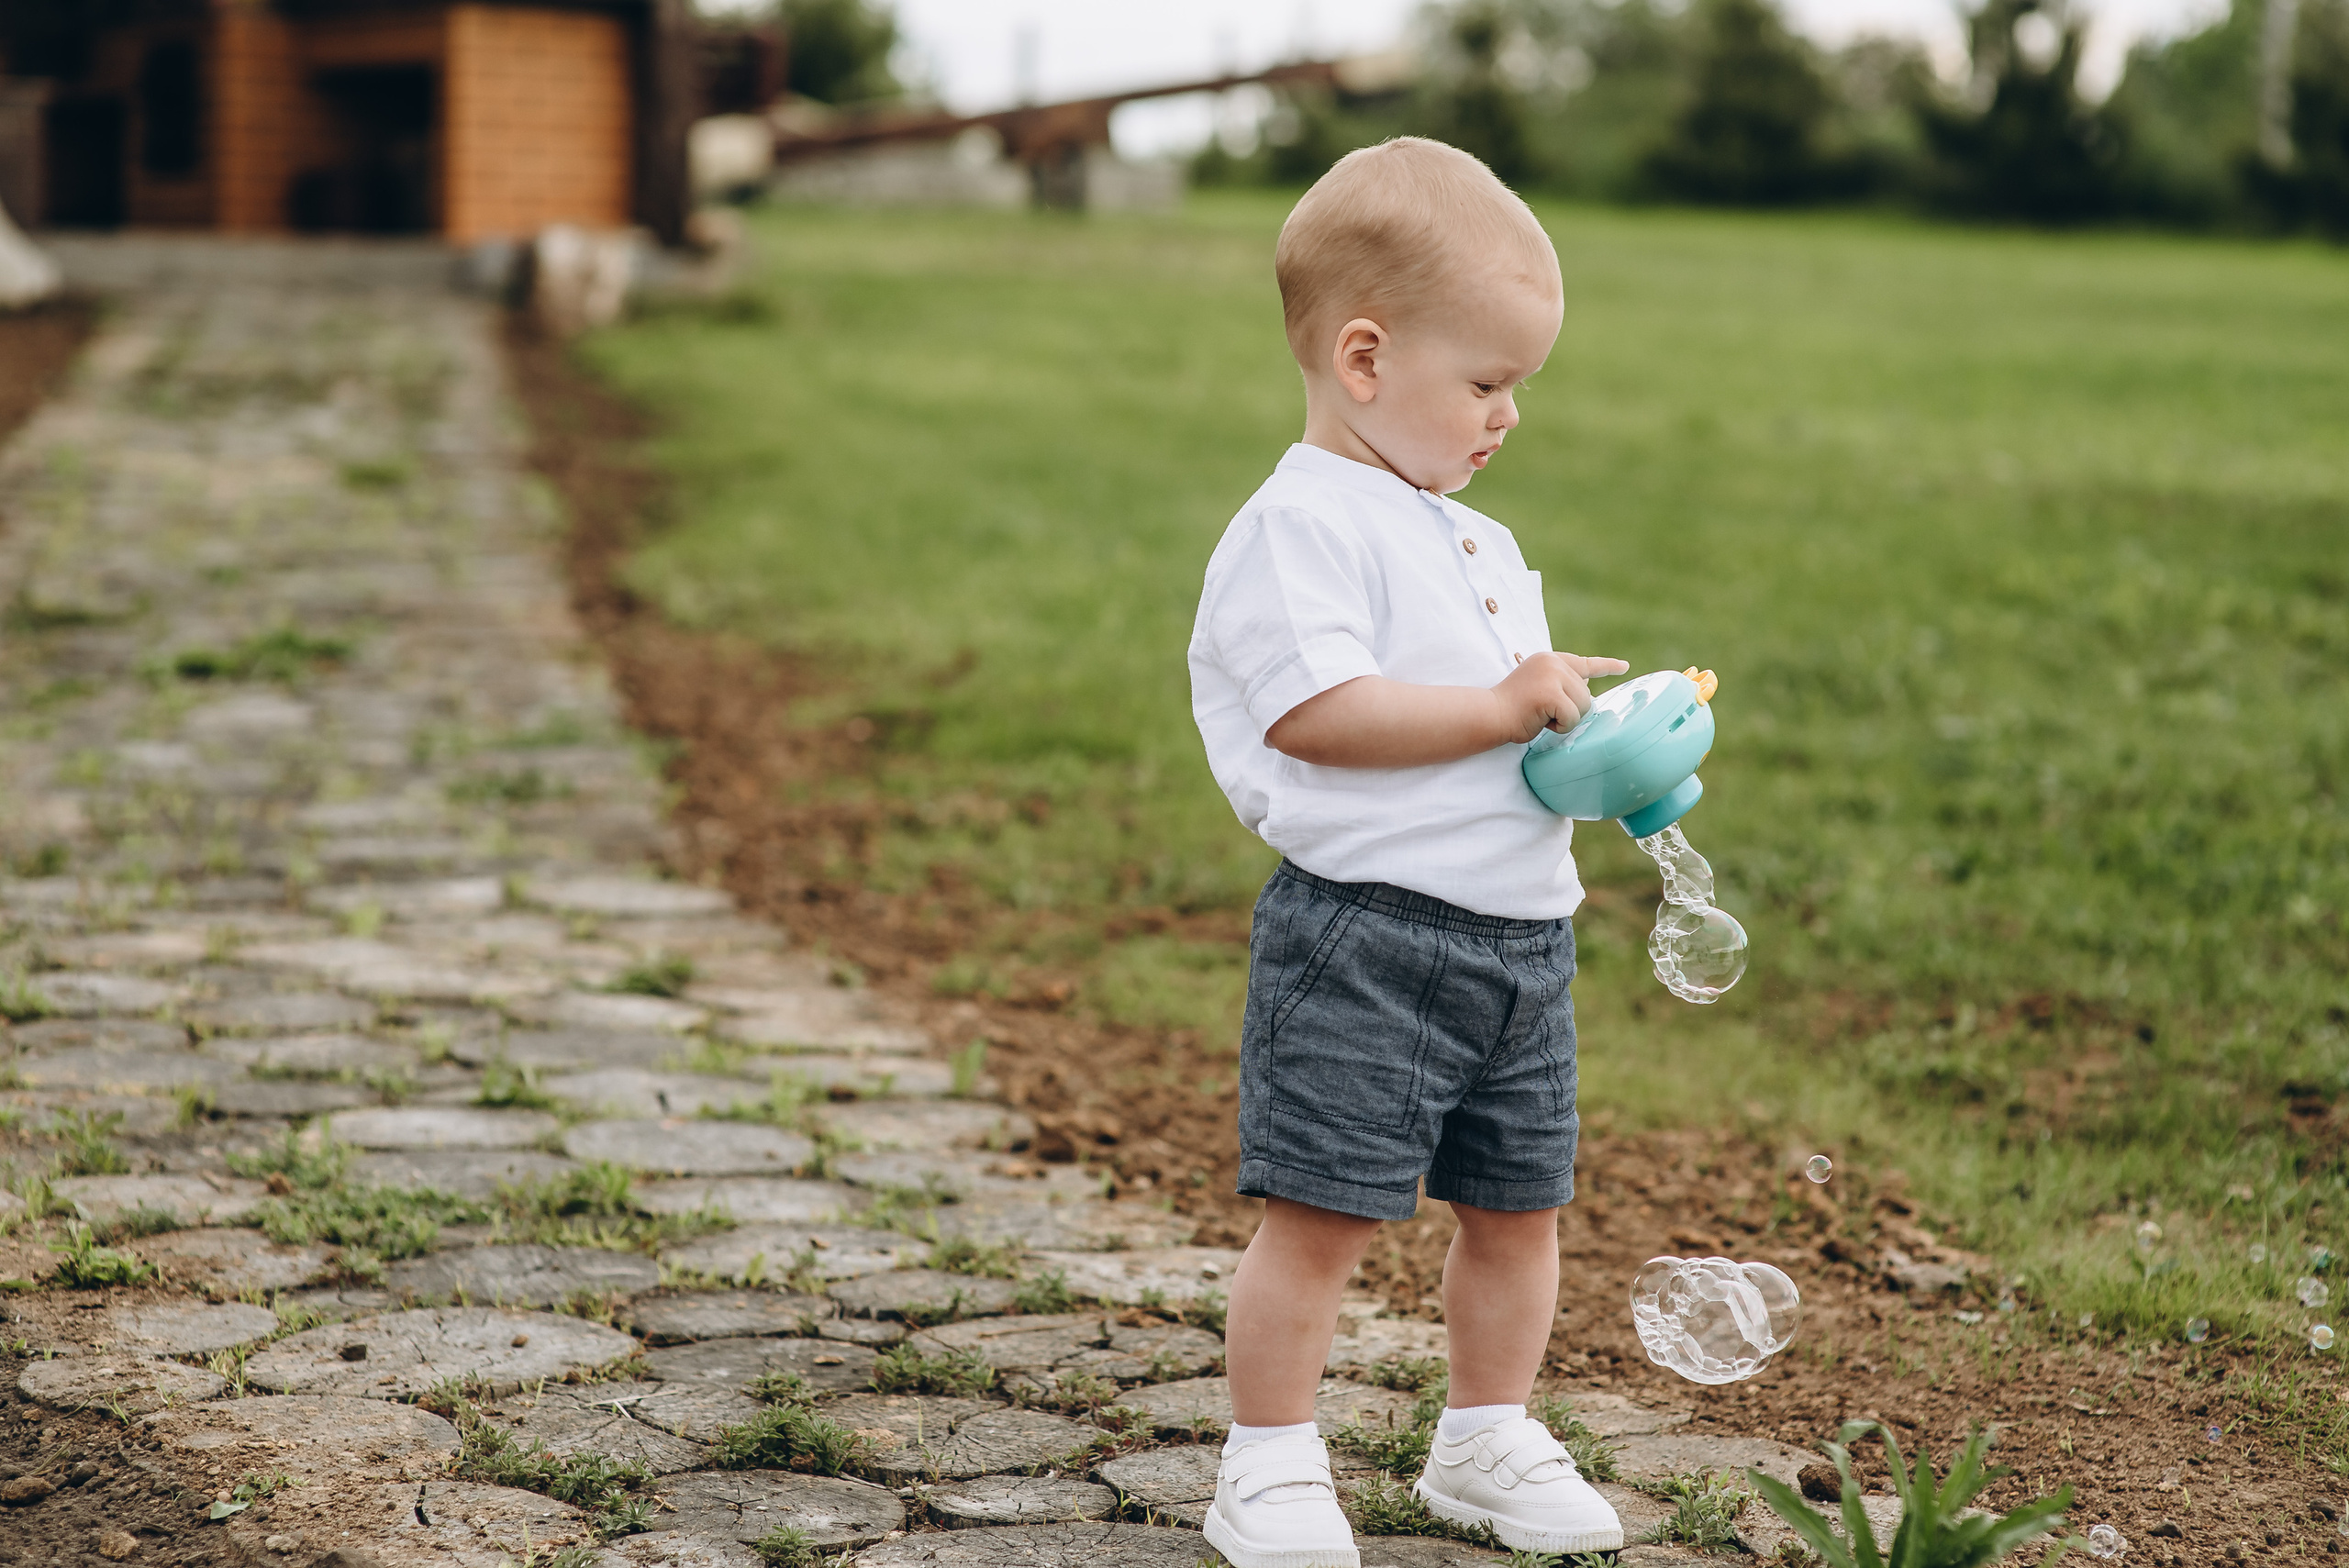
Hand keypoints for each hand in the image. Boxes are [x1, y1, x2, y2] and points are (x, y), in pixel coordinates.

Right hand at [1487, 652, 1630, 742]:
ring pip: (1583, 706)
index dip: (1606, 666)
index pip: (1585, 663)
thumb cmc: (1512, 708)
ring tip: (1541, 716)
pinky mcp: (1551, 692)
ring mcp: (1552, 675)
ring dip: (1565, 719)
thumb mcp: (1540, 689)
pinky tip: (1541, 722)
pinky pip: (1572, 717)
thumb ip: (1562, 686)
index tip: (1624, 666)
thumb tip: (1587, 690)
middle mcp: (1553, 662)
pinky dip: (1560, 726)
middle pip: (1586, 695)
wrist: (1490, 714)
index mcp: (1550, 660)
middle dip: (1569, 711)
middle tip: (1543, 713)